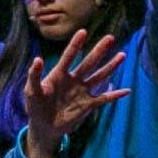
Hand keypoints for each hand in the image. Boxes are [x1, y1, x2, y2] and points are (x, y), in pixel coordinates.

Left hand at [19, 30, 131, 157]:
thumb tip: (37, 59)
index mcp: (59, 74)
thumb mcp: (31, 91)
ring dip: (111, 66)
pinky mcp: (88, 105)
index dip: (75, 44)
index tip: (82, 31)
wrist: (44, 126)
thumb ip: (34, 75)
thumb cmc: (35, 106)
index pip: (69, 56)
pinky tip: (126, 91)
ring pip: (99, 76)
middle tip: (110, 37)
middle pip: (89, 63)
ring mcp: (82, 91)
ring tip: (122, 55)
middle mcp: (74, 80)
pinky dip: (115, 95)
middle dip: (99, 51)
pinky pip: (104, 98)